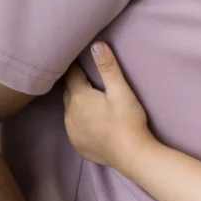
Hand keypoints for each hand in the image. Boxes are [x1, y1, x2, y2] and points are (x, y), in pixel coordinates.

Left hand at [63, 42, 153, 172]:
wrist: (131, 155)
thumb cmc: (127, 120)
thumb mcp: (121, 91)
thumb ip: (108, 67)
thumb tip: (96, 45)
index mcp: (79, 98)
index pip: (72, 75)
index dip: (76, 65)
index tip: (77, 57)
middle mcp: (69, 115)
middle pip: (68, 92)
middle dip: (75, 83)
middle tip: (84, 75)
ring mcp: (72, 132)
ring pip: (70, 111)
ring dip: (77, 103)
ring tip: (89, 99)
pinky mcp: (78, 145)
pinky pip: (75, 128)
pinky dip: (80, 121)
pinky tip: (91, 122)